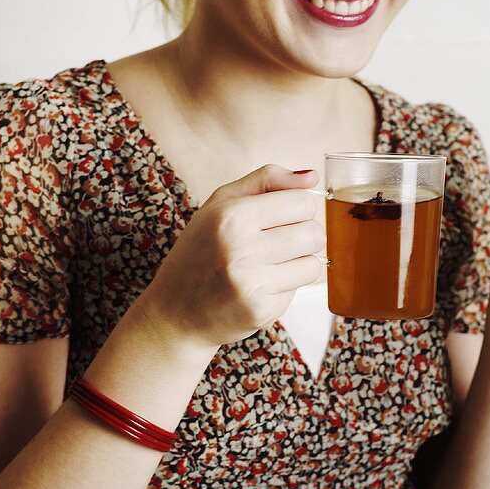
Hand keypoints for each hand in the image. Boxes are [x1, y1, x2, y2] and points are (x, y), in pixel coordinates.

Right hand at [137, 165, 325, 351]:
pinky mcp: (262, 311)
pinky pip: (298, 291)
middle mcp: (241, 249)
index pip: (302, 203)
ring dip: (297, 264)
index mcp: (232, 216)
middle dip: (302, 236)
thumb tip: (312, 177)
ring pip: (312, 264)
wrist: (175, 311)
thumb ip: (267, 180)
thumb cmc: (200, 251)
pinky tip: (258, 287)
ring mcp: (252, 284)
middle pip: (314, 234)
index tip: (281, 217)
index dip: (297, 209)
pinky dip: (284, 287)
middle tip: (277, 242)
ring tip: (269, 265)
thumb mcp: (221, 203)